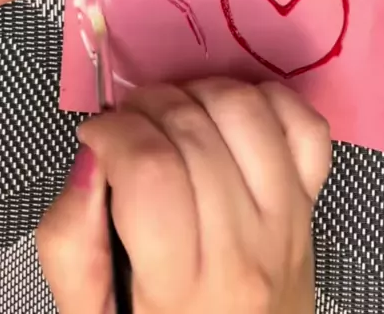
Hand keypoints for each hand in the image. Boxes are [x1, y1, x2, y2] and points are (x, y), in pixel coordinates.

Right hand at [36, 79, 330, 313]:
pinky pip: (304, 124)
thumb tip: (92, 158)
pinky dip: (267, 101)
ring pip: (247, 112)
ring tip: (175, 114)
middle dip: (147, 107)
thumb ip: (70, 241)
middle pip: (195, 133)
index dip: (115, 134)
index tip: (98, 135)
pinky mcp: (313, 200)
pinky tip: (231, 119)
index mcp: (183, 286)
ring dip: (199, 92)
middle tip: (128, 122)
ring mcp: (288, 219)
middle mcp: (245, 249)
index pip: (152, 173)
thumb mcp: (94, 313)